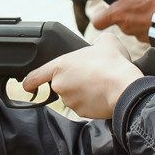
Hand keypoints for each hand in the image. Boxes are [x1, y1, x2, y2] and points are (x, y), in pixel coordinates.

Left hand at [22, 45, 144, 120]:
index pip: (34, 77)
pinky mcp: (81, 113)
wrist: (125, 88)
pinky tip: (102, 94)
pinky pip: (83, 106)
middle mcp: (60, 85)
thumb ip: (95, 42)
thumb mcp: (106, 41)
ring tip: (99, 83)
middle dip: (72, 81)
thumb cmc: (113, 64)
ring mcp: (70, 101)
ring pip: (72, 96)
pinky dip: (90, 102)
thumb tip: (96, 47)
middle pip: (60, 84)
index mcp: (59, 66)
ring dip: (82, 92)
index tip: (29, 85)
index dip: (30, 82)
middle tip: (89, 74)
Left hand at [88, 0, 154, 38]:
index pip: (98, 22)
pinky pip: (150, 31)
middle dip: (127, 11)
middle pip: (120, 21)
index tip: (103, 9)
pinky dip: (153, 23)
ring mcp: (142, 36)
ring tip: (154, 4)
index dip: (100, 14)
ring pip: (136, 26)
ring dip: (142, 17)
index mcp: (119, 14)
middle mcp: (128, 28)